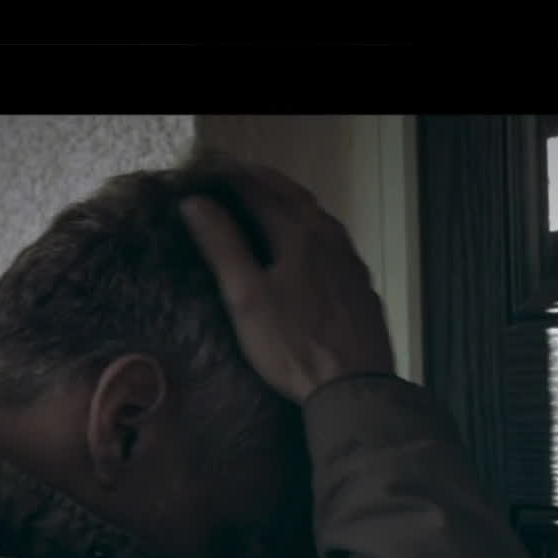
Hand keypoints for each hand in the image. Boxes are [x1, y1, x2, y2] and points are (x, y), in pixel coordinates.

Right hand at [180, 166, 396, 404]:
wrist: (355, 386)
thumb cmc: (294, 345)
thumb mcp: (247, 297)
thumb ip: (223, 246)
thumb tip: (196, 203)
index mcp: (298, 234)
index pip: (258, 191)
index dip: (230, 178)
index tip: (207, 171)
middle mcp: (329, 237)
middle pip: (293, 195)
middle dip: (262, 180)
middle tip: (236, 173)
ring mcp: (350, 260)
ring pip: (318, 215)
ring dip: (290, 200)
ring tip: (269, 198)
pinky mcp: (361, 284)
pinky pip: (334, 240)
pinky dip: (312, 227)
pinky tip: (309, 242)